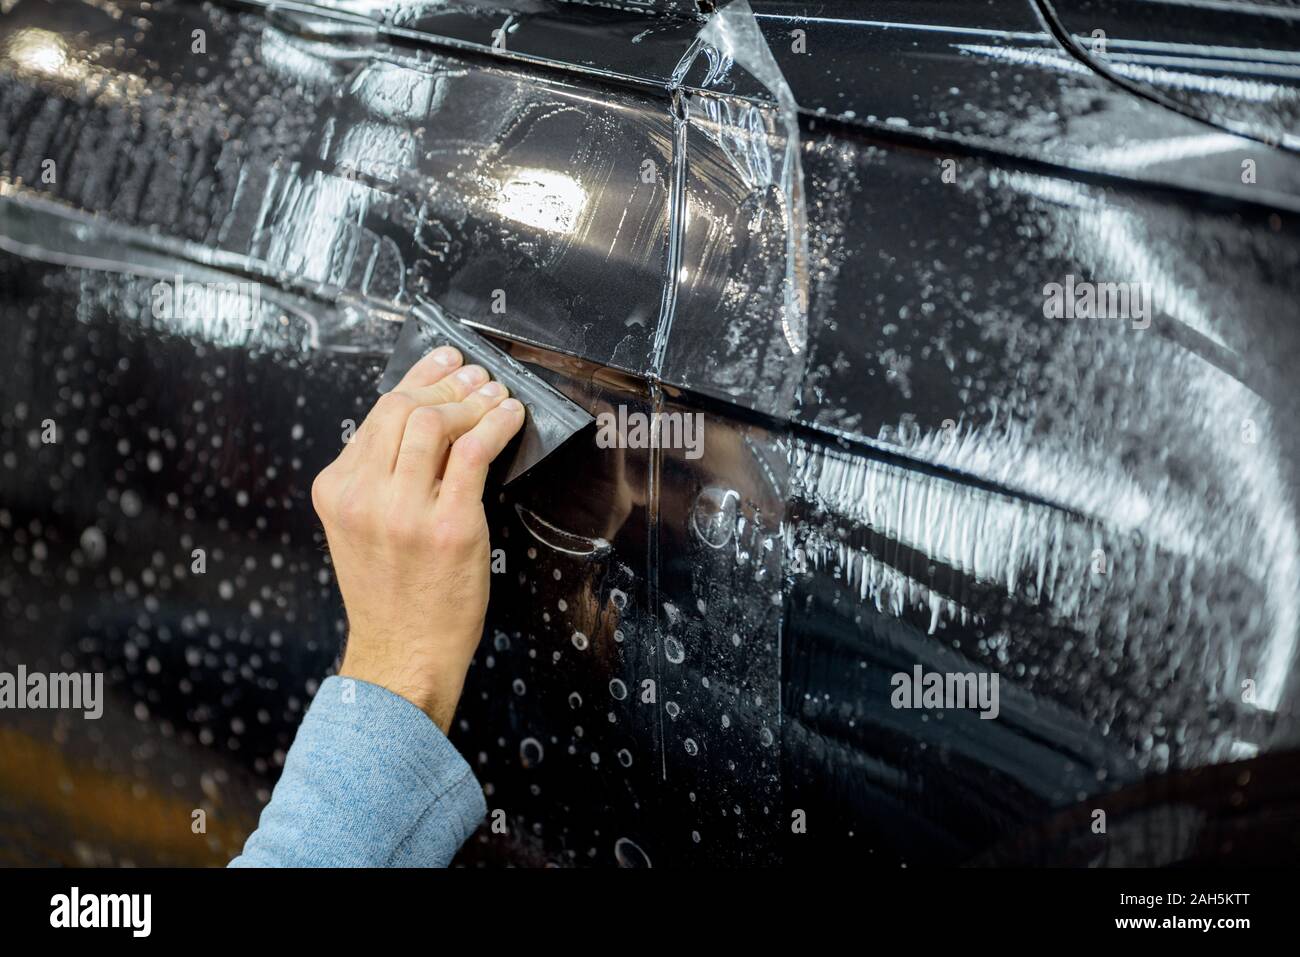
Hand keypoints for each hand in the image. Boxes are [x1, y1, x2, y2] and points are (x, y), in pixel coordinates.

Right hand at [310, 346, 524, 730]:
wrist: (403, 653)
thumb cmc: (390, 593)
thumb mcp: (362, 527)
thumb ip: (380, 476)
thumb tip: (425, 417)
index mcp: (337, 489)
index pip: (377, 413)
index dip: (417, 378)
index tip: (443, 362)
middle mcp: (364, 495)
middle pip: (404, 407)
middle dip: (446, 382)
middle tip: (475, 376)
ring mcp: (405, 511)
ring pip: (436, 422)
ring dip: (473, 400)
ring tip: (495, 397)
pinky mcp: (449, 526)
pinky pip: (474, 453)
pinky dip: (496, 424)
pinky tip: (510, 418)